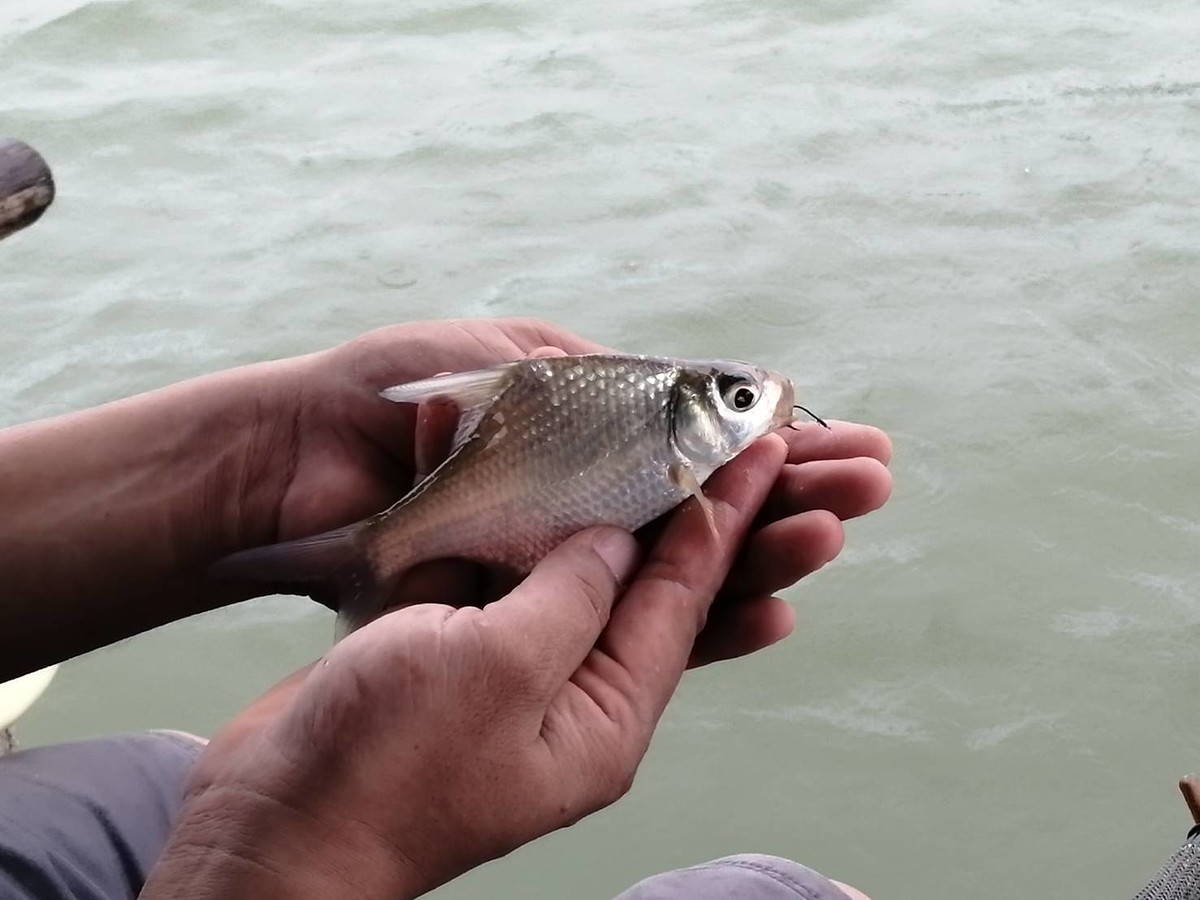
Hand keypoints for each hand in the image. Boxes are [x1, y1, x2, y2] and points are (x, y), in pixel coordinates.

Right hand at [142, 437, 791, 898]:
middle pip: (626, 573)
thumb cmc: (388, 766)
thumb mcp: (502, 670)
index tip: (764, 447)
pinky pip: (468, 559)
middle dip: (655, 491)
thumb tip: (617, 539)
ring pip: (539, 555)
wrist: (267, 825)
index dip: (725, 515)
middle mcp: (561, 685)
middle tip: (699, 420)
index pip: (685, 596)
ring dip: (550, 482)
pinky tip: (470, 440)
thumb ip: (571, 595)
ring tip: (584, 407)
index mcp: (604, 712)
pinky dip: (468, 502)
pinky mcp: (433, 641)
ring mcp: (494, 662)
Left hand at [240, 319, 890, 667]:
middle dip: (786, 494)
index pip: (695, 454)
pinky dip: (696, 616)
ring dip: (761, 548)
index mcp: (580, 442)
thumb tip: (683, 394)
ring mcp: (549, 572)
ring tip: (838, 528)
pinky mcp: (517, 622)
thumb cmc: (386, 396)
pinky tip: (768, 608)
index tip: (839, 437)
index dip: (764, 449)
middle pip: (699, 512)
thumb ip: (593, 378)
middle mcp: (576, 513)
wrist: (290, 461)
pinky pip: (620, 625)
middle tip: (875, 479)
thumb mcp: (508, 360)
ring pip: (674, 569)